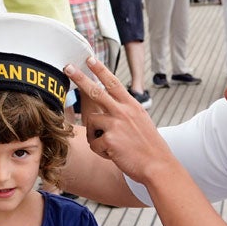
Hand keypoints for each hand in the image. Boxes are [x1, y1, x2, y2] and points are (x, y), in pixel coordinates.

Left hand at [65, 56, 174, 184]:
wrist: (158, 166)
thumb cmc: (149, 146)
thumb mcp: (142, 121)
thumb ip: (126, 111)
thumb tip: (110, 104)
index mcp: (132, 106)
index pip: (113, 83)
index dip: (100, 70)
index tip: (90, 59)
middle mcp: (123, 111)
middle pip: (96, 91)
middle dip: (80, 78)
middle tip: (68, 67)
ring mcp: (116, 125)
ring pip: (91, 122)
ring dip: (96, 136)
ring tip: (113, 146)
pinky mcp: (109, 140)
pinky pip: (94, 143)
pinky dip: (101, 151)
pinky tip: (114, 154)